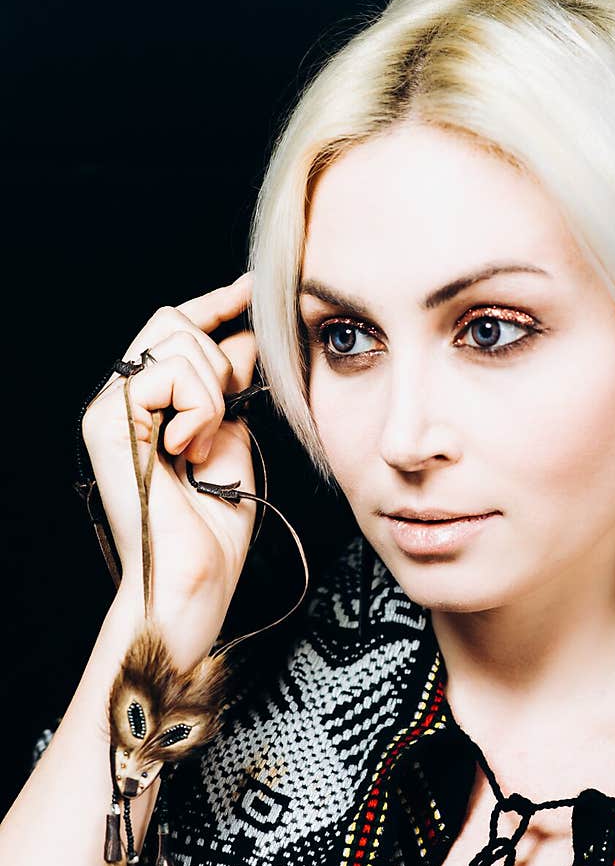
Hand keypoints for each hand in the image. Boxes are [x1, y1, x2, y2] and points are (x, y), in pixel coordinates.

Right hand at [82, 273, 258, 661]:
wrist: (197, 577)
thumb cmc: (214, 523)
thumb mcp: (232, 437)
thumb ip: (229, 388)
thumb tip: (245, 336)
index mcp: (145, 405)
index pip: (175, 328)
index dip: (217, 305)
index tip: (256, 288)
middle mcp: (119, 401)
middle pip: (175, 322)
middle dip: (220, 359)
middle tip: (227, 413)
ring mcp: (107, 410)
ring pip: (176, 342)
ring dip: (212, 392)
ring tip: (202, 444)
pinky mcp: (107, 423)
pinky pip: (168, 373)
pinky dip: (198, 408)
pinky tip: (189, 448)